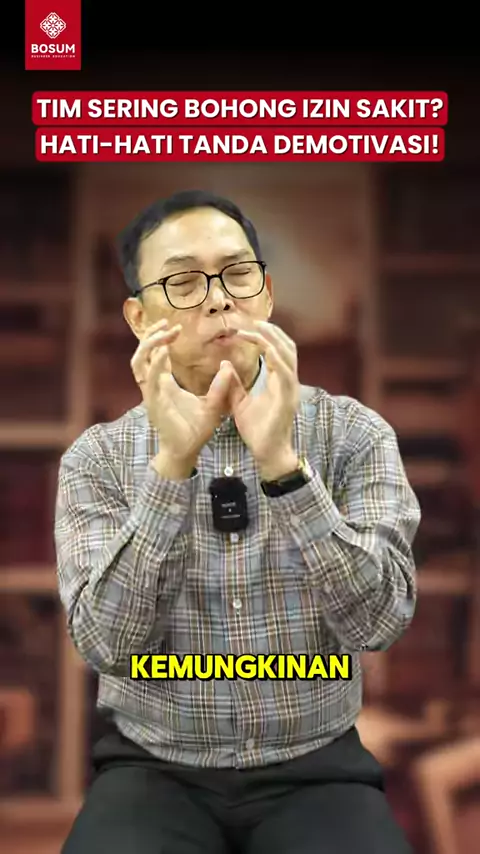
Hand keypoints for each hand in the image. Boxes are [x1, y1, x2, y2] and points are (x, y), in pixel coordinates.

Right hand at [131, 320, 232, 473]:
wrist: (187, 452)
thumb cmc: (196, 429)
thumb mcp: (213, 403)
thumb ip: (220, 385)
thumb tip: (227, 365)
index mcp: (163, 384)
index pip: (155, 355)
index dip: (161, 339)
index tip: (177, 328)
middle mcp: (153, 386)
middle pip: (141, 354)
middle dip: (151, 336)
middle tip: (166, 323)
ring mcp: (150, 394)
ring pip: (138, 362)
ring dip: (150, 345)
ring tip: (164, 332)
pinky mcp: (153, 403)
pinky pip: (149, 379)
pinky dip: (155, 363)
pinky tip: (166, 351)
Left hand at [226, 321, 299, 479]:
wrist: (267, 453)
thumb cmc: (257, 430)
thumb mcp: (240, 403)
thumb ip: (234, 384)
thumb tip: (225, 365)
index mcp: (278, 381)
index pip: (275, 351)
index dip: (262, 337)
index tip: (244, 329)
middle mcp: (288, 381)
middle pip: (286, 347)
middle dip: (272, 331)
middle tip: (254, 320)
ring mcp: (290, 389)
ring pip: (289, 355)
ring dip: (274, 339)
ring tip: (259, 327)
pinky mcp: (288, 399)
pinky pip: (286, 374)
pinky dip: (278, 359)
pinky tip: (267, 349)